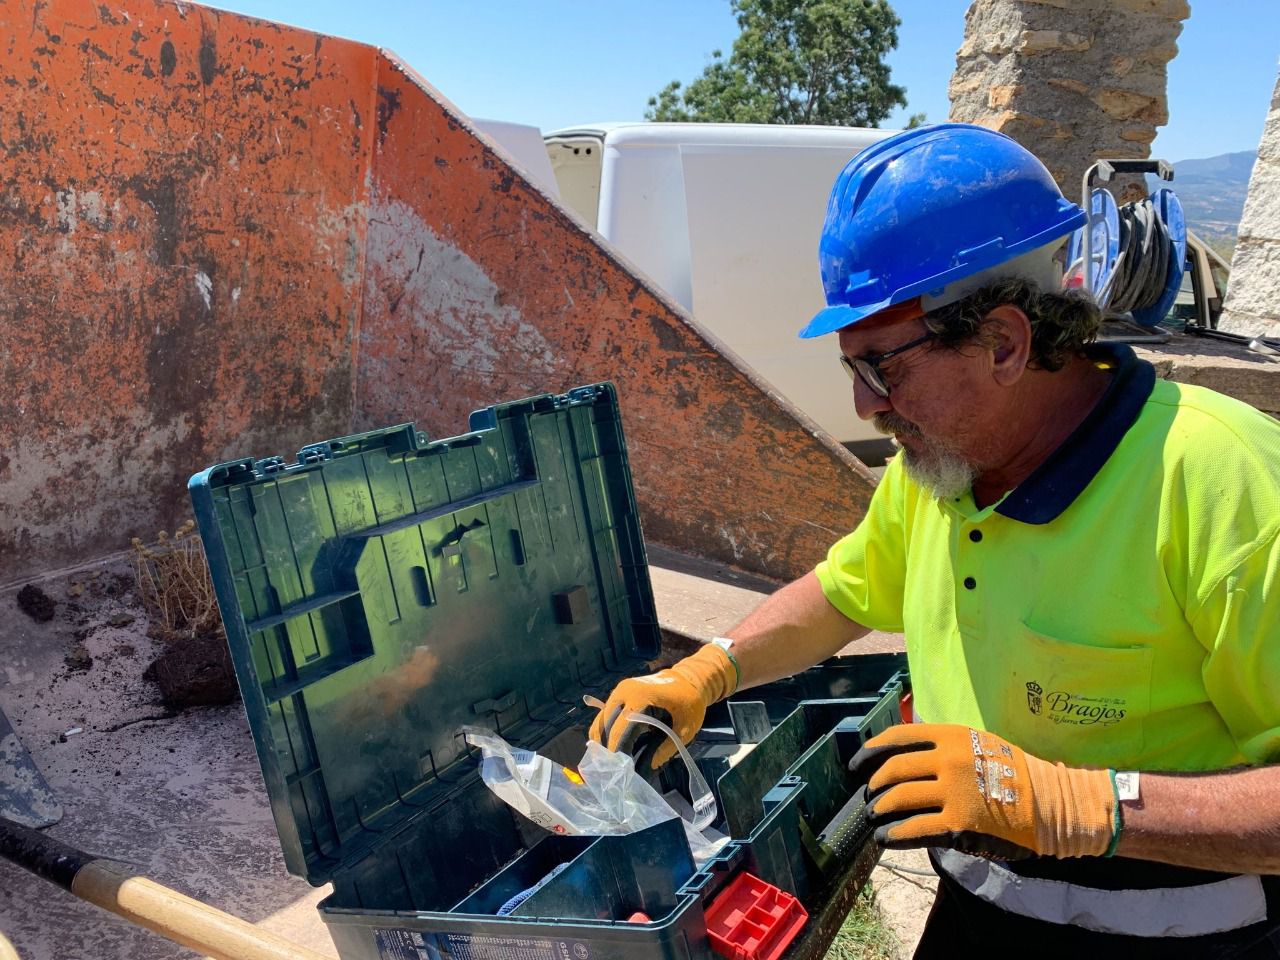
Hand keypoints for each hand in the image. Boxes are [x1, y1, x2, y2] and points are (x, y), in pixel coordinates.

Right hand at [588, 644, 735, 769]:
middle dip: (607, 746)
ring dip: (602, 738)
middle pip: (606, 723)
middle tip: (612, 767)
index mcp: (641, 696)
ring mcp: (620, 690)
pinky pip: (604, 713)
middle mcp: (625, 691)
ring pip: (601, 718)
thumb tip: (650, 765)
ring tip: (607, 760)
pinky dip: (603, 729)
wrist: (689, 679)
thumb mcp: (686, 727)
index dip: (617, 748)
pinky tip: (606, 746)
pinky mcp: (619, 693)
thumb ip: (668, 747)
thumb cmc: (690, 702)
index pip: (621, 727)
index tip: (618, 767)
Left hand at [848, 724, 1116, 859]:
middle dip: (874, 786)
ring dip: (879, 811)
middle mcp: (947, 760)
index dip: (870, 751)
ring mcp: (952, 793)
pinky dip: (893, 835)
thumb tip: (903, 756)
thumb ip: (943, 746)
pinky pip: (913, 829)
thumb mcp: (978, 744)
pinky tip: (886, 839)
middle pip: (892, 771)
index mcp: (950, 736)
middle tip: (870, 797)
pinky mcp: (957, 825)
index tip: (858, 764)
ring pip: (897, 800)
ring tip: (875, 818)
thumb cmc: (1015, 774)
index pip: (897, 738)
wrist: (1052, 804)